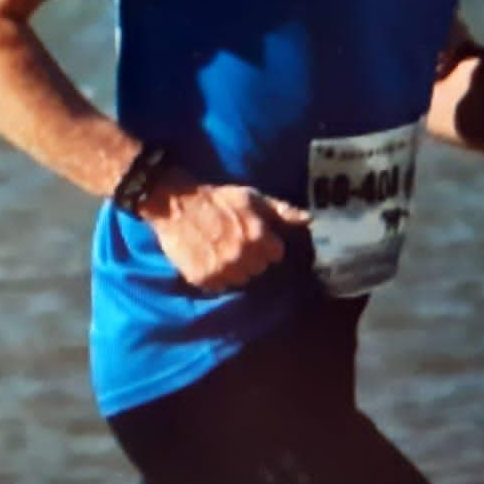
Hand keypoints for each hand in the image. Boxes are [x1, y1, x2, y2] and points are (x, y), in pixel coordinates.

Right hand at [140, 170, 309, 292]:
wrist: (174, 202)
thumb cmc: (216, 198)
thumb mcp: (251, 197)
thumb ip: (281, 211)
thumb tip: (309, 220)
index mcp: (258, 236)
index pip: (276, 254)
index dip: (266, 244)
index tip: (255, 237)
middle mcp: (241, 256)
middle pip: (259, 269)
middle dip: (252, 257)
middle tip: (235, 242)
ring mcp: (221, 270)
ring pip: (240, 280)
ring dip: (234, 269)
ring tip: (222, 251)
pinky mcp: (202, 278)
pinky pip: (218, 286)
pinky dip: (215, 276)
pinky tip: (208, 258)